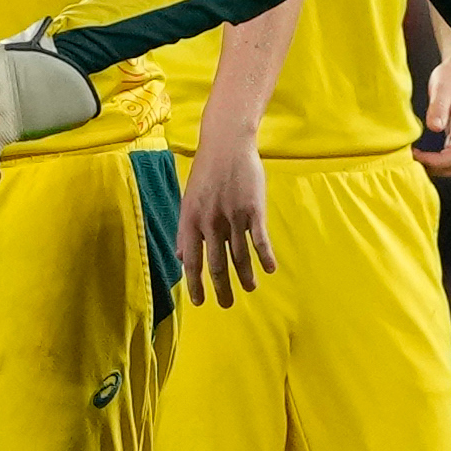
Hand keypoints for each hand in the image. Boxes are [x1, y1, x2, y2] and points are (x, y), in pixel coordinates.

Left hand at [178, 139, 272, 305]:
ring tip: (249, 289)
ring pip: (239, 256)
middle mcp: (209, 222)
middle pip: (216, 265)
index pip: (191, 262)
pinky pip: (259, 240)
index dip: (195, 285)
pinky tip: (270, 269)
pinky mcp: (253, 210)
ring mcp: (232, 217)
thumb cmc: (206, 173)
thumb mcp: (188, 200)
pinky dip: (265, 256)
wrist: (226, 145)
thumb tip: (181, 256)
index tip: (200, 302)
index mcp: (190, 221)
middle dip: (222, 289)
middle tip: (226, 305)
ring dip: (245, 276)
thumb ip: (185, 230)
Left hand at [414, 44, 450, 177]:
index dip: (436, 161)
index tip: (416, 155)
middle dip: (433, 167)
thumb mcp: (443, 87)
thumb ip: (439, 107)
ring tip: (413, 156)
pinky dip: (436, 159)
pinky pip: (450, 155)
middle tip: (410, 159)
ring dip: (434, 165)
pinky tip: (421, 153)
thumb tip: (434, 127)